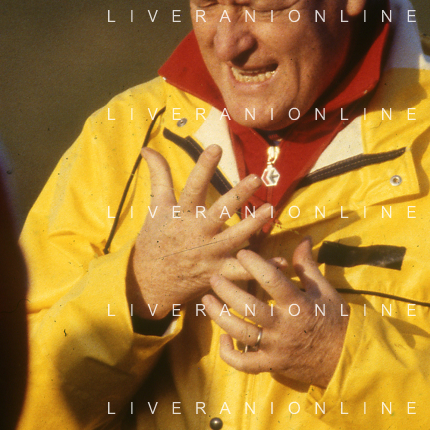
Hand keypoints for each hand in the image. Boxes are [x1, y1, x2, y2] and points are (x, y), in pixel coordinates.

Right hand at [127, 145, 271, 319]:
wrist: (148, 282)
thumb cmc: (154, 240)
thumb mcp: (155, 207)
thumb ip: (159, 176)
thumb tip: (147, 147)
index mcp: (181, 215)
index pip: (193, 187)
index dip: (204, 167)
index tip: (216, 147)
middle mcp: (196, 233)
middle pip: (219, 211)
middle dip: (238, 195)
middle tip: (257, 178)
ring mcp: (208, 254)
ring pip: (235, 238)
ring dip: (253, 224)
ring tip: (270, 209)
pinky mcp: (218, 272)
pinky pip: (242, 271)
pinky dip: (262, 267)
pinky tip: (282, 261)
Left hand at [203, 238, 349, 387]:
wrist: (345, 359)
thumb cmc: (335, 321)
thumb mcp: (325, 291)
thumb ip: (308, 266)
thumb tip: (303, 238)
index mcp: (298, 304)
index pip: (272, 280)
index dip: (254, 264)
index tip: (242, 253)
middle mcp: (284, 326)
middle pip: (248, 306)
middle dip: (227, 290)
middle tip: (214, 277)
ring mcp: (275, 347)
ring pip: (240, 332)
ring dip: (219, 316)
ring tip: (206, 301)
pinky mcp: (271, 365)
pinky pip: (243, 363)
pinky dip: (229, 353)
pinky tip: (223, 337)